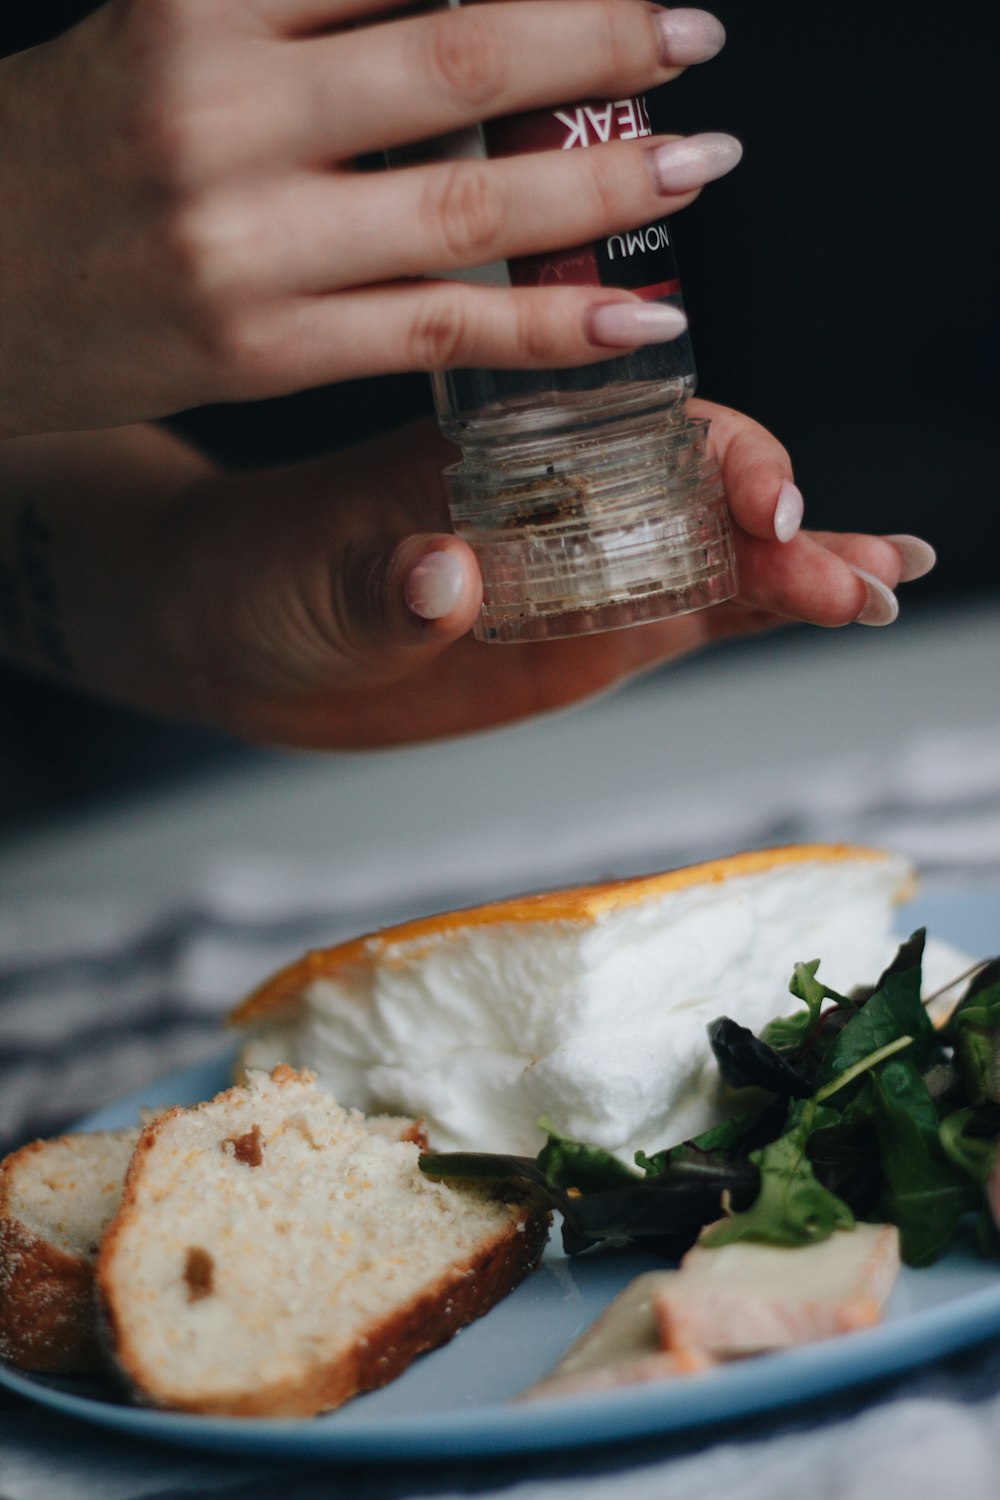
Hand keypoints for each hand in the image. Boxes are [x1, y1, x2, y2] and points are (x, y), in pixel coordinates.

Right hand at [0, 0, 736, 437]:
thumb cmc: (73, 147)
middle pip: (456, 58)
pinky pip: (438, 333)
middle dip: (598, 40)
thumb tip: (455, 7)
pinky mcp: (263, 350)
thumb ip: (298, 9)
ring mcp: (245, 242)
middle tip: (692, 32)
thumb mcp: (162, 28)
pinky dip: (548, 328)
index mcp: (193, 3)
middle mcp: (219, 111)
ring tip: (698, 162)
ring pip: (466, 204)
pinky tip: (635, 318)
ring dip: (602, 186)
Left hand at [102, 401, 933, 748]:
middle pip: (703, 494)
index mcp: (506, 452)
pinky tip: (832, 610)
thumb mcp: (304, 579)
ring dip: (804, 570)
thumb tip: (447, 579)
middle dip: (789, 526)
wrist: (228, 640)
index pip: (638, 428)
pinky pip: (687, 618)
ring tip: (880, 588)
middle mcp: (562, 500)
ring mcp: (583, 572)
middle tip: (857, 573)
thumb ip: (380, 582)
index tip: (759, 507)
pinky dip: (763, 614)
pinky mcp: (584, 639)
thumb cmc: (254, 576)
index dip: (718, 459)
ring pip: (715, 559)